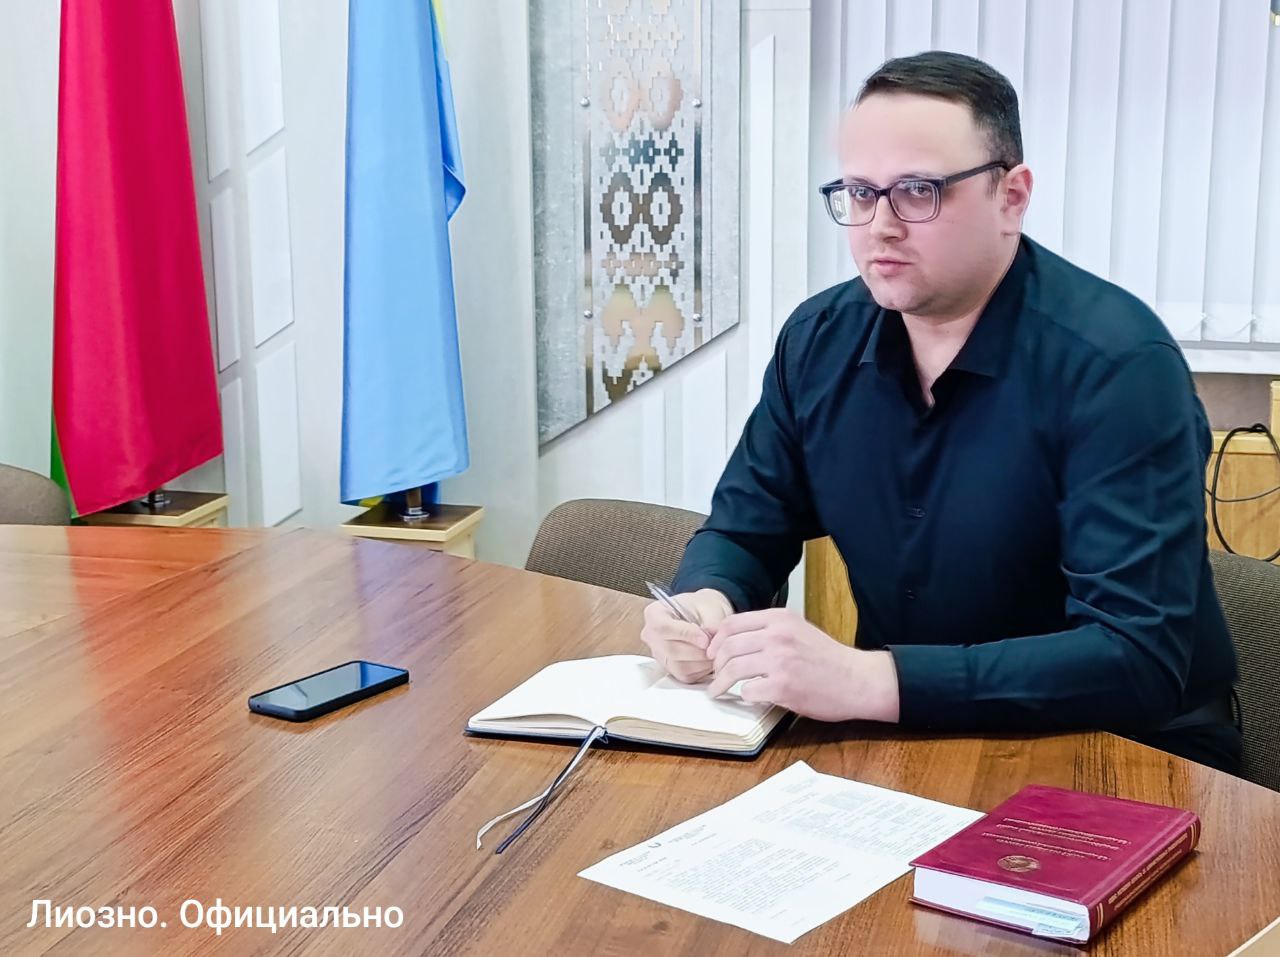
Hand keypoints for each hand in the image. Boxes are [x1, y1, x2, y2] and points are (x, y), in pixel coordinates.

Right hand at [640, 588, 733, 682]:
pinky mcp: (670, 669)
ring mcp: (659, 654)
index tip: (706, 638)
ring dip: (702, 661)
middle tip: (717, 646)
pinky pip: (686, 675)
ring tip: (716, 650)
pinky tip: (710, 658)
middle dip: (698, 650)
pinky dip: (702, 669)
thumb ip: (710, 624)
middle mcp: (651, 636)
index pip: (663, 628)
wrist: (705, 615)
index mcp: (654, 614)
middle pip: (671, 650)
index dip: (686, 634)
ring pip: (679, 666)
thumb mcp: (709, 608)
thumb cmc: (704, 607)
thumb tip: (712, 642)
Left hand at [705, 608, 899, 722]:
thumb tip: (733, 640)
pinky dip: (744, 695)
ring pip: (732, 668)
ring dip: (720, 682)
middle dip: (715, 664)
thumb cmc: (827, 658)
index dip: (715, 639)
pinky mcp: (783, 686)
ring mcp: (779, 660)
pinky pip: (748, 690)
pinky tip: (748, 698)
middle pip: (728, 646)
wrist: (857, 680)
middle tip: (714, 675)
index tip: (711, 653)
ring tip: (717, 690)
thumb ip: (768, 631)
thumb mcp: (798, 631)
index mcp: (779, 619)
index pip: (732, 623)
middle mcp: (777, 635)